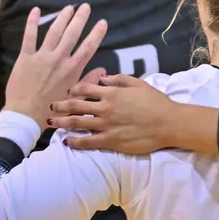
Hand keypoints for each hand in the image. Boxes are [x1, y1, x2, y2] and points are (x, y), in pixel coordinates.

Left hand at [5, 4, 108, 120]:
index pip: (88, 47)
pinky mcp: (25, 58)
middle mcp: (59, 59)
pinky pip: (29, 37)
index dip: (96, 34)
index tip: (102, 22)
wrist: (25, 116)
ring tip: (69, 8)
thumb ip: (88, 81)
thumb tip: (102, 70)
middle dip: (80, 19)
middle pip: (72, 34)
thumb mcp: (74, 97)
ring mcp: (42, 57)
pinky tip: (36, 11)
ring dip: (62, 18)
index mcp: (72, 70)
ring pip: (54, 32)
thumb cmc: (51, 109)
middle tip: (86, 6)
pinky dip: (32, 23)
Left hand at [49, 72, 197, 153]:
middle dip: (60, 105)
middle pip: (76, 105)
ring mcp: (106, 125)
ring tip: (50, 123)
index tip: (67, 92)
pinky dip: (75, 141)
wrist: (168, 123)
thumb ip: (119, 79)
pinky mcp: (110, 141)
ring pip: (77, 123)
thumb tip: (102, 77)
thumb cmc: (156, 102)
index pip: (86, 88)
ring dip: (61, 122)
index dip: (73, 90)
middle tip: (50, 106)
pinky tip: (66, 141)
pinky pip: (87, 141)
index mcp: (112, 93)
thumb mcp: (139, 84)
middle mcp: (105, 108)